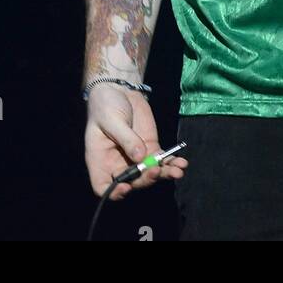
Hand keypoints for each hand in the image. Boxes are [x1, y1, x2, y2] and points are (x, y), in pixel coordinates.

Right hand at [85, 84, 188, 200]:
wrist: (120, 91)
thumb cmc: (106, 106)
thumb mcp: (111, 120)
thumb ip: (125, 138)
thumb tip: (140, 157)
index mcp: (100, 161)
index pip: (104, 186)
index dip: (114, 192)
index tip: (127, 187)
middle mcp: (118, 164)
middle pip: (132, 182)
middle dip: (145, 179)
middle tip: (155, 171)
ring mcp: (136, 157)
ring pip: (149, 173)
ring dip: (163, 174)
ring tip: (176, 171)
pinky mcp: (150, 148)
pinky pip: (161, 160)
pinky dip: (171, 163)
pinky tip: (181, 163)